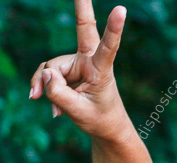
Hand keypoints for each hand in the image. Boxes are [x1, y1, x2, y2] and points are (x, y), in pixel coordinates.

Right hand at [28, 1, 131, 143]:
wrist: (105, 127)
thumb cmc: (99, 119)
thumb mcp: (78, 111)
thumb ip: (58, 93)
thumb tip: (45, 73)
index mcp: (102, 70)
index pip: (108, 46)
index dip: (113, 29)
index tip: (121, 10)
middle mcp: (90, 61)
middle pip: (83, 30)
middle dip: (83, 7)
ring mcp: (77, 63)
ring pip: (51, 67)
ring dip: (48, 88)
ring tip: (57, 108)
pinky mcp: (67, 69)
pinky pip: (47, 74)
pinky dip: (45, 89)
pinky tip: (54, 108)